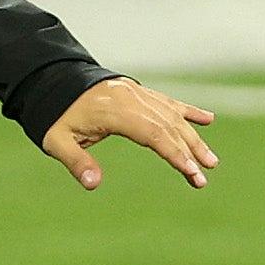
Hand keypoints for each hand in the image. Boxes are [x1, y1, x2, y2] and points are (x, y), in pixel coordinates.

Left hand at [42, 78, 216, 190]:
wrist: (53, 80)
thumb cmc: (56, 115)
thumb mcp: (57, 140)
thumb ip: (76, 162)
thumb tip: (93, 184)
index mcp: (115, 110)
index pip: (152, 133)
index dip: (173, 152)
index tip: (191, 171)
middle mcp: (132, 98)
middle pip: (168, 126)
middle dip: (189, 151)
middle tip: (204, 175)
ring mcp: (138, 93)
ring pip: (173, 115)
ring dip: (193, 137)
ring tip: (211, 161)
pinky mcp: (139, 92)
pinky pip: (168, 102)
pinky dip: (188, 111)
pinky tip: (208, 119)